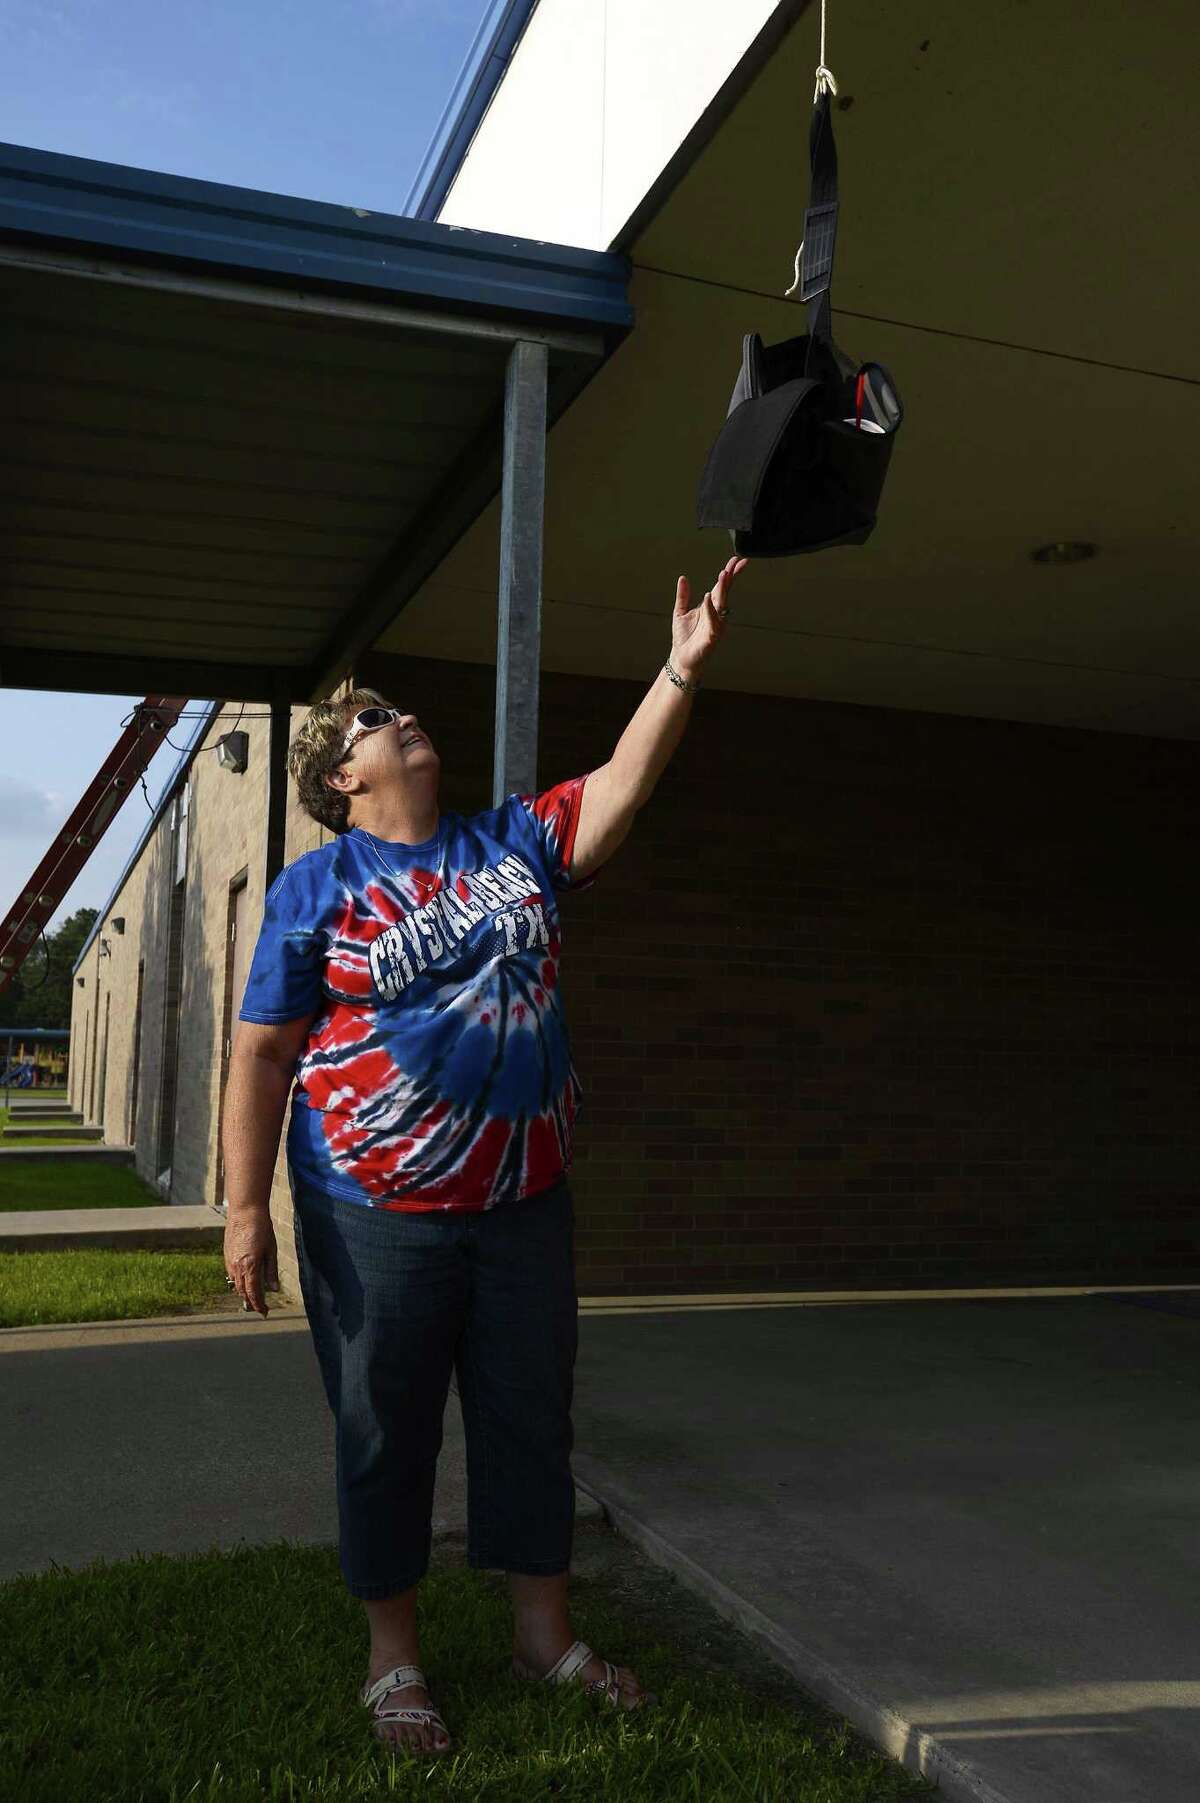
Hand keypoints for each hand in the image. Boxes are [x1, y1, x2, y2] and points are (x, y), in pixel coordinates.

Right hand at [223, 1210, 278, 1317]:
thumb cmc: (262, 1229)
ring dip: (244, 1293)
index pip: (253, 1293)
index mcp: (250, 1267)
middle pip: (243, 1291)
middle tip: (260, 1308)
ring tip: (253, 1298)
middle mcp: (237, 1267)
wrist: (244, 1211)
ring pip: (235, 1284)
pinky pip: (231, 1274)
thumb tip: (274, 1289)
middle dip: (251, 1301)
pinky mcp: (226, 1255)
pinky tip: (245, 1281)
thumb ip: (271, 1271)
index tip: (264, 1312)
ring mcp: (229, 1261)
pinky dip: (238, 1282)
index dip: (258, 1305)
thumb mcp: (271, 1250)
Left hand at [670, 556, 748, 681]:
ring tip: (724, 575)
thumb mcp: (680, 612)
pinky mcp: (712, 637)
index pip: (721, 587)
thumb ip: (683, 596)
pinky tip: (708, 598)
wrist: (681, 658)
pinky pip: (713, 621)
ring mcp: (716, 625)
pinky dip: (711, 610)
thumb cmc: (684, 638)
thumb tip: (683, 578)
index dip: (729, 574)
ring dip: (722, 590)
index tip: (735, 561)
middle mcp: (715, 614)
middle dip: (729, 578)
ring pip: (721, 604)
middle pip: (724, 593)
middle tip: (733, 564)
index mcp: (709, 607)